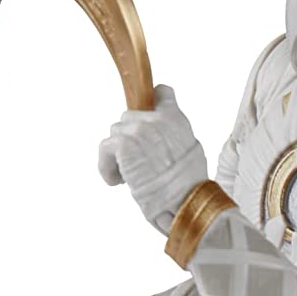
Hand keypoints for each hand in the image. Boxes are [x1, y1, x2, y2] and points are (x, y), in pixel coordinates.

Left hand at [98, 84, 208, 233]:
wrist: (184, 202)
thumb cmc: (189, 186)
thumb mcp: (191, 151)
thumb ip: (174, 135)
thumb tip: (161, 139)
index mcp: (176, 119)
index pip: (161, 93)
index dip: (151, 104)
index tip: (146, 119)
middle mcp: (156, 119)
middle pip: (129, 117)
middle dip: (130, 139)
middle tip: (138, 164)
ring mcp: (138, 130)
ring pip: (115, 134)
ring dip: (119, 155)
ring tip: (129, 177)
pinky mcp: (123, 144)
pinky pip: (105, 149)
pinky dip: (107, 167)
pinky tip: (118, 182)